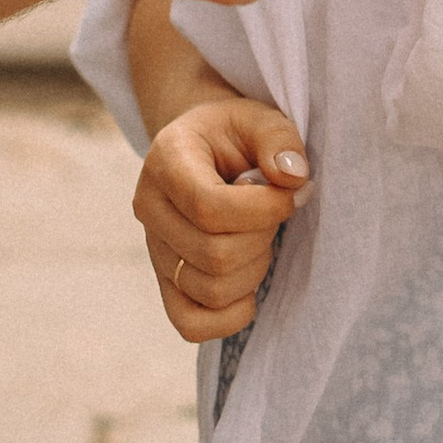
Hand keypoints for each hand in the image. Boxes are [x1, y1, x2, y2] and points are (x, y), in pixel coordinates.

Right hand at [135, 95, 310, 342]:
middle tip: (272, 214)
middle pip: (213, 255)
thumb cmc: (234, 134)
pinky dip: (230, 315)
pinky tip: (248, 283)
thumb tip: (293, 177)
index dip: (262, 211)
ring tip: (258, 238)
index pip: (208, 207)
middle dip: (261, 238)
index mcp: (166, 160)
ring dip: (252, 271)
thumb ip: (279, 139)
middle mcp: (149, 207)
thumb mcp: (259, 118)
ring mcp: (154, 250)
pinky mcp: (165, 282)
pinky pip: (191, 324)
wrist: (204, 149)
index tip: (290, 194)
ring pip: (209, 290)